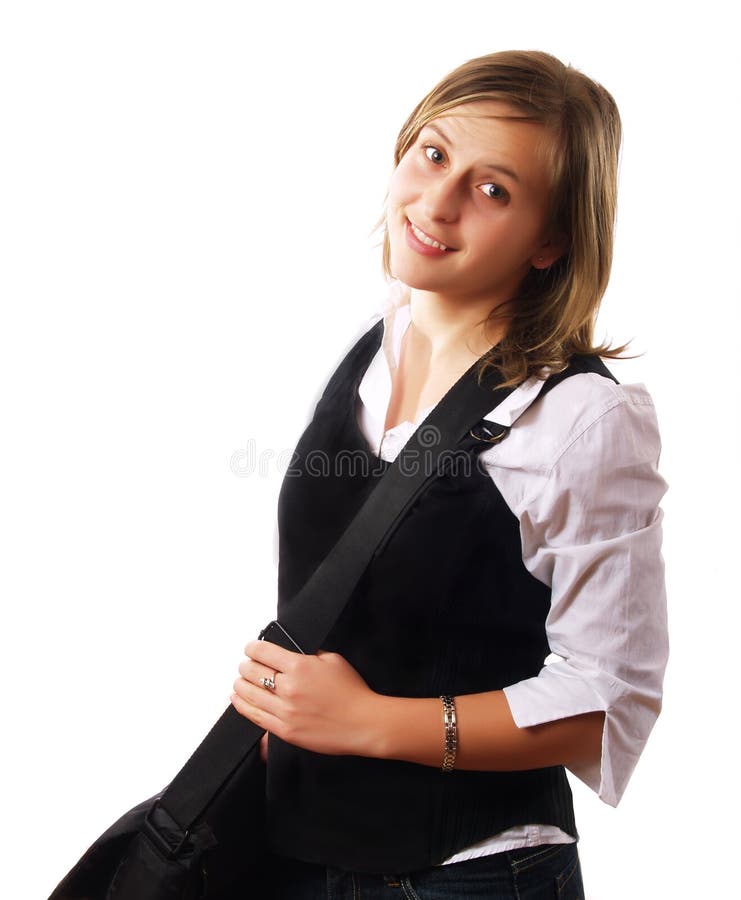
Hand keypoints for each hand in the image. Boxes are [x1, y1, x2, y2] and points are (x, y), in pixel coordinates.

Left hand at [231, 640, 383, 757]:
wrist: (363, 723)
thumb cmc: (352, 692)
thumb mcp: (333, 660)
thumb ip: (309, 654)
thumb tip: (291, 653)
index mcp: (300, 667)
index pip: (263, 652)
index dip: (252, 647)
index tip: (251, 648)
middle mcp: (288, 688)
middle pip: (252, 672)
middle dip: (246, 665)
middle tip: (246, 664)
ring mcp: (285, 711)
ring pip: (249, 693)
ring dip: (241, 684)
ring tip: (240, 680)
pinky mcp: (285, 730)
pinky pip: (255, 717)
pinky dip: (242, 706)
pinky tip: (237, 699)